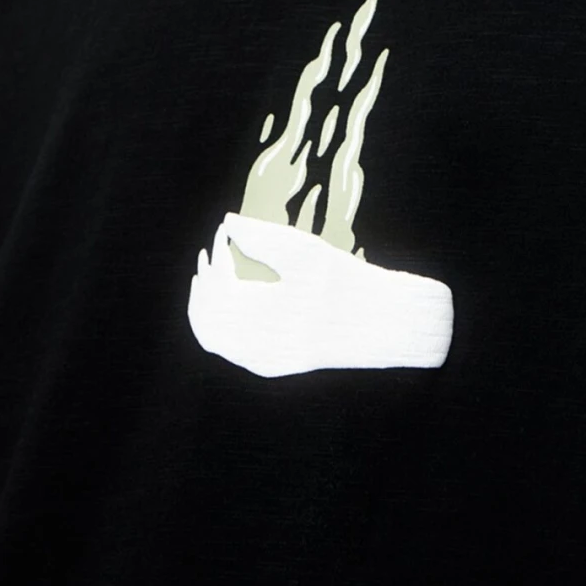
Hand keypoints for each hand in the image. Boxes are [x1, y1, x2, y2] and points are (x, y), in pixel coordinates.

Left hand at [188, 212, 453, 377]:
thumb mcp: (306, 253)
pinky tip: (230, 294)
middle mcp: (257, 350)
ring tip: (212, 272)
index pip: (220, 290)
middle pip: (207, 319)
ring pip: (212, 337)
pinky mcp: (269, 364)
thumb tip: (228, 221)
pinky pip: (228, 346)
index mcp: (266, 322)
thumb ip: (264, 237)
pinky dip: (219, 320)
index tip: (222, 233)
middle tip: (211, 252)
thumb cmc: (346, 283)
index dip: (217, 258)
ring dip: (206, 303)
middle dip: (204, 282)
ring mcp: (261, 361)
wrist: (380, 325)